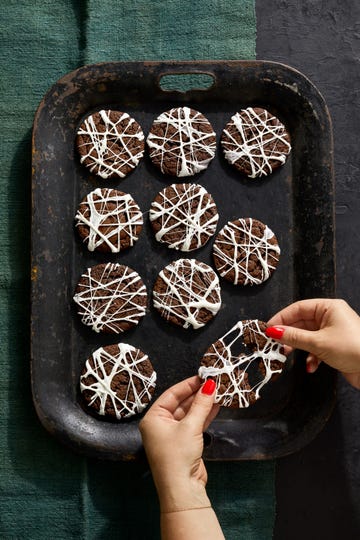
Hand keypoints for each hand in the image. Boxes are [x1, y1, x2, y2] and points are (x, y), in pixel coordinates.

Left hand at [139, 376, 218, 511]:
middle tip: (213, 383)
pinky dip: (205, 415)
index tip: (203, 376)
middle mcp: (160, 425)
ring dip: (203, 404)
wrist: (182, 489)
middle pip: (181, 403)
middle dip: (197, 394)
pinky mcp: (185, 443)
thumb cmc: (178, 456)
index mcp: (153, 418)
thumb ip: (201, 404)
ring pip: (189, 413)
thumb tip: (210, 385)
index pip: (171, 394)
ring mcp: (173, 434)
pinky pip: (194, 423)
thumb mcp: (190, 426)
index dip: (188, 385)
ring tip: (218, 392)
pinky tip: (216, 406)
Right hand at [266, 298, 359, 387]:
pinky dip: (311, 356)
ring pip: (308, 336)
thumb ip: (293, 336)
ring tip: (286, 355)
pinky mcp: (336, 346)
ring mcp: (333, 331)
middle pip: (302, 322)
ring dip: (298, 346)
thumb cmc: (351, 349)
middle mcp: (331, 316)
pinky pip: (317, 347)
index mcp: (329, 307)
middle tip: (273, 343)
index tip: (267, 328)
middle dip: (288, 334)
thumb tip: (272, 331)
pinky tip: (310, 366)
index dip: (281, 318)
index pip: (298, 308)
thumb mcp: (318, 342)